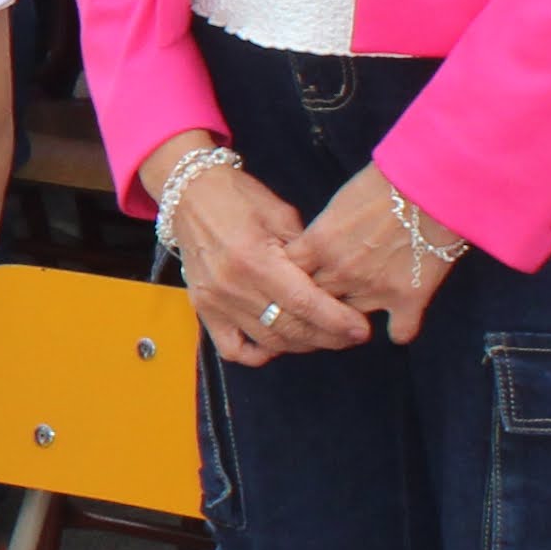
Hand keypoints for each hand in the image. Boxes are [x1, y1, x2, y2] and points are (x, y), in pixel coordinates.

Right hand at [163, 153, 365, 367]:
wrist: (189, 194)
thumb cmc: (239, 197)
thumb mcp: (281, 215)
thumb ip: (306, 253)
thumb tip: (334, 284)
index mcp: (255, 258)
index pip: (304, 303)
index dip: (337, 321)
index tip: (361, 329)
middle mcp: (233, 286)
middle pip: (290, 328)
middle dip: (328, 337)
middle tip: (351, 335)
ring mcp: (215, 302)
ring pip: (268, 342)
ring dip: (302, 345)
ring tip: (324, 337)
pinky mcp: (203, 310)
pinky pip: (233, 349)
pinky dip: (259, 354)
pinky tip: (278, 344)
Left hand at [285, 161, 465, 346]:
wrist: (431, 184)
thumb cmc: (383, 184)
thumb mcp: (339, 204)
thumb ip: (321, 234)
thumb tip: (311, 250)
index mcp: (318, 244)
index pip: (286, 277)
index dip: (288, 284)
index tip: (294, 286)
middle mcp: (340, 272)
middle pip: (313, 303)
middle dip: (315, 306)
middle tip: (323, 306)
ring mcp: (374, 289)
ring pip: (349, 322)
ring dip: (351, 320)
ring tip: (355, 318)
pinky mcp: (409, 298)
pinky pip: (399, 332)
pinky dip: (400, 329)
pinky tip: (399, 323)